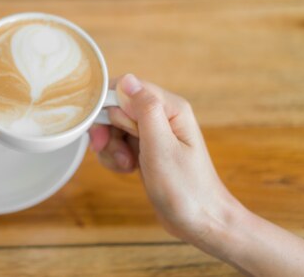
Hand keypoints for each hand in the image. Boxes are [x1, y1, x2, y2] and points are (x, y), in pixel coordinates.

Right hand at [89, 74, 238, 244]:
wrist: (200, 223)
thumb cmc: (186, 190)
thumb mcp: (161, 147)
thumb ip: (144, 110)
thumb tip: (127, 79)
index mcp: (170, 108)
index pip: (126, 88)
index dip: (108, 108)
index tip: (103, 133)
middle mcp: (161, 115)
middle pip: (117, 108)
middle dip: (108, 131)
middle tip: (115, 153)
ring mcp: (153, 132)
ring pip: (114, 126)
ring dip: (111, 147)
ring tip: (126, 166)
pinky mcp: (146, 148)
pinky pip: (119, 142)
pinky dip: (116, 156)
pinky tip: (127, 170)